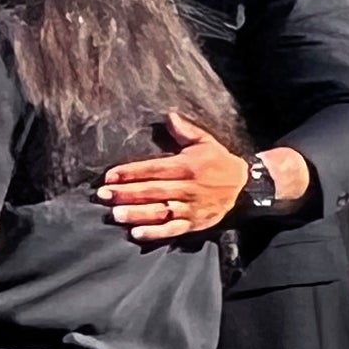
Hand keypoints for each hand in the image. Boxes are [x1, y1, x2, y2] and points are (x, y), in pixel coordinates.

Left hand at [98, 115, 251, 243]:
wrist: (246, 186)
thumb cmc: (219, 162)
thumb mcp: (205, 142)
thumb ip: (185, 131)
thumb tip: (169, 115)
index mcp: (187, 166)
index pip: (154, 169)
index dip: (131, 173)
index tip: (110, 176)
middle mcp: (188, 188)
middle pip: (152, 191)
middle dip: (126, 193)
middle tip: (102, 195)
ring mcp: (191, 207)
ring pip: (160, 211)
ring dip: (136, 213)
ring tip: (115, 214)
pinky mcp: (194, 223)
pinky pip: (173, 229)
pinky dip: (155, 232)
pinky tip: (137, 233)